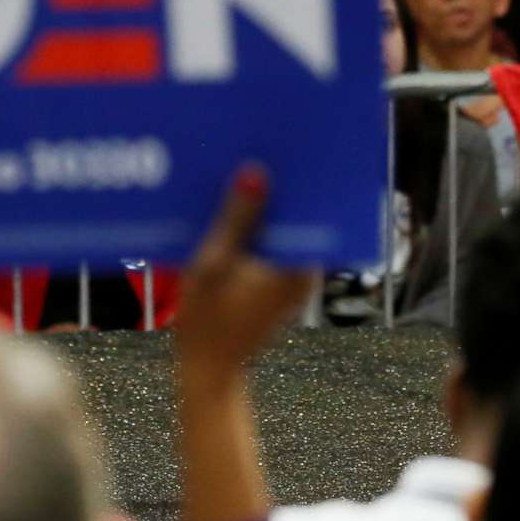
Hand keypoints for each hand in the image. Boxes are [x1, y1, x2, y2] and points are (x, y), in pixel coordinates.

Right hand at [175, 164, 314, 384]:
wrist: (207, 371)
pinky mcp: (279, 284)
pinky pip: (273, 244)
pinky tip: (231, 209)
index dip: (300, 178)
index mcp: (298, 266)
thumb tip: (256, 173)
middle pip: (298, 216)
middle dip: (278, 187)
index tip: (287, 149)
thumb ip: (235, 219)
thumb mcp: (213, 264)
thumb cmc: (207, 323)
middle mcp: (304, 271)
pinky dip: (257, 229)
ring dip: (265, 207)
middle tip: (258, 150)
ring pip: (284, 229)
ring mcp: (293, 278)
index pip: (312, 210)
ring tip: (242, 171)